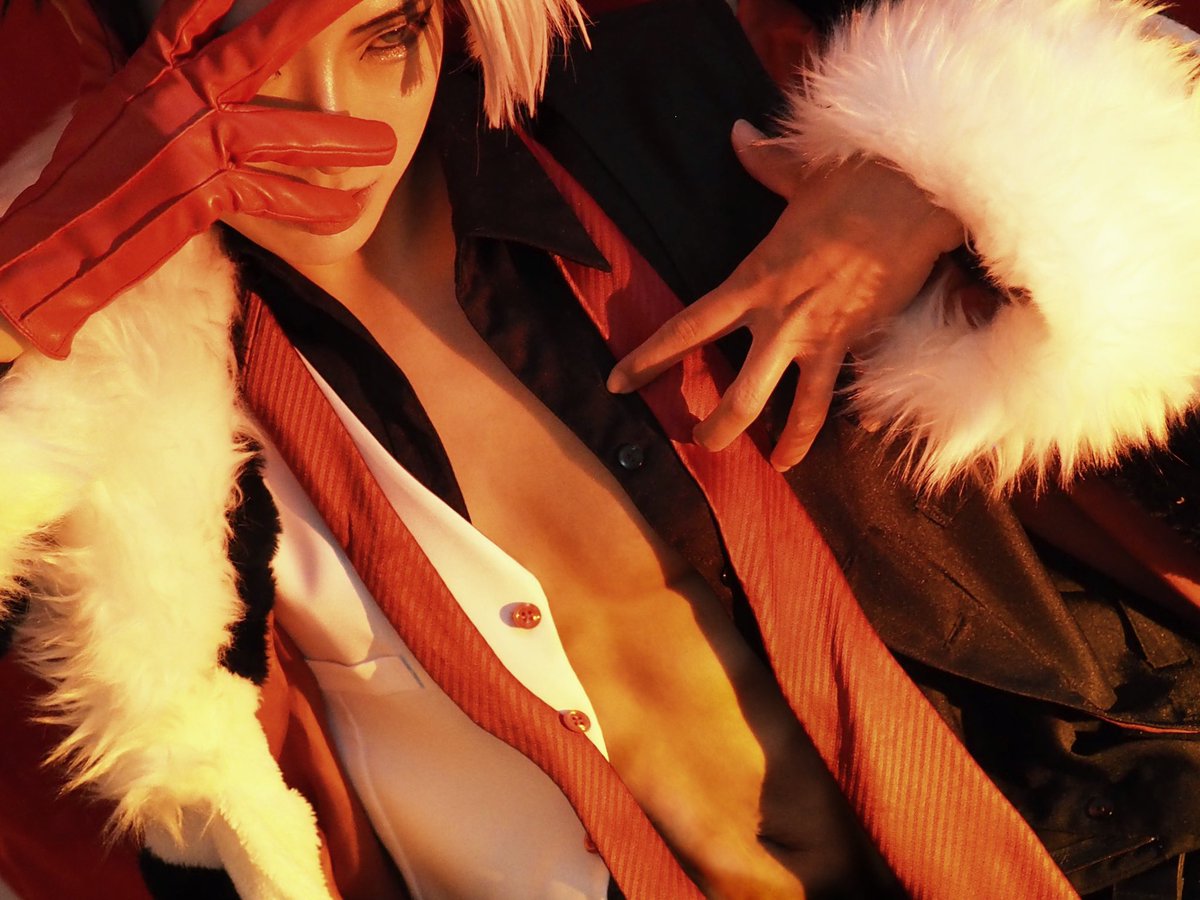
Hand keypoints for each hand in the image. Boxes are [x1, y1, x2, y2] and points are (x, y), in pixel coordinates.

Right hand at [0, 0, 397, 358]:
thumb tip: (120, 35)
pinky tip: (348, 212)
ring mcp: (188, 146)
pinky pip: (274, 197)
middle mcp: (170, 100)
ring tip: (387, 145)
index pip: (189, 15)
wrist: (49, 244)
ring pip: (280, 133)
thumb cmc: (78, 181)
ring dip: (340, 141)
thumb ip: (125, 71)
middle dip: (302, 18)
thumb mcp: (101, 110)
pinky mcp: (201, 194)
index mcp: (145, 74)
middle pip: (251, 50)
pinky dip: (314, 208)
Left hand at [608, 120, 961, 469]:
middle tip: (700, 444)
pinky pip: (848, 392)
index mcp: (751, 281)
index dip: (647, 359)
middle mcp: (779, 319)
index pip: (685, 328)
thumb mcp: (797, 174)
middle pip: (737, 392)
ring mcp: (820, 337)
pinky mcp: (859, 342)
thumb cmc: (852, 181)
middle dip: (715, 427)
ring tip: (774, 465)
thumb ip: (761, 162)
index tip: (617, 382)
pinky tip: (857, 436)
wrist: (912, 195)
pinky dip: (855, 414)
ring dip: (784, 443)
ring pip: (792, 408)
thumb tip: (738, 132)